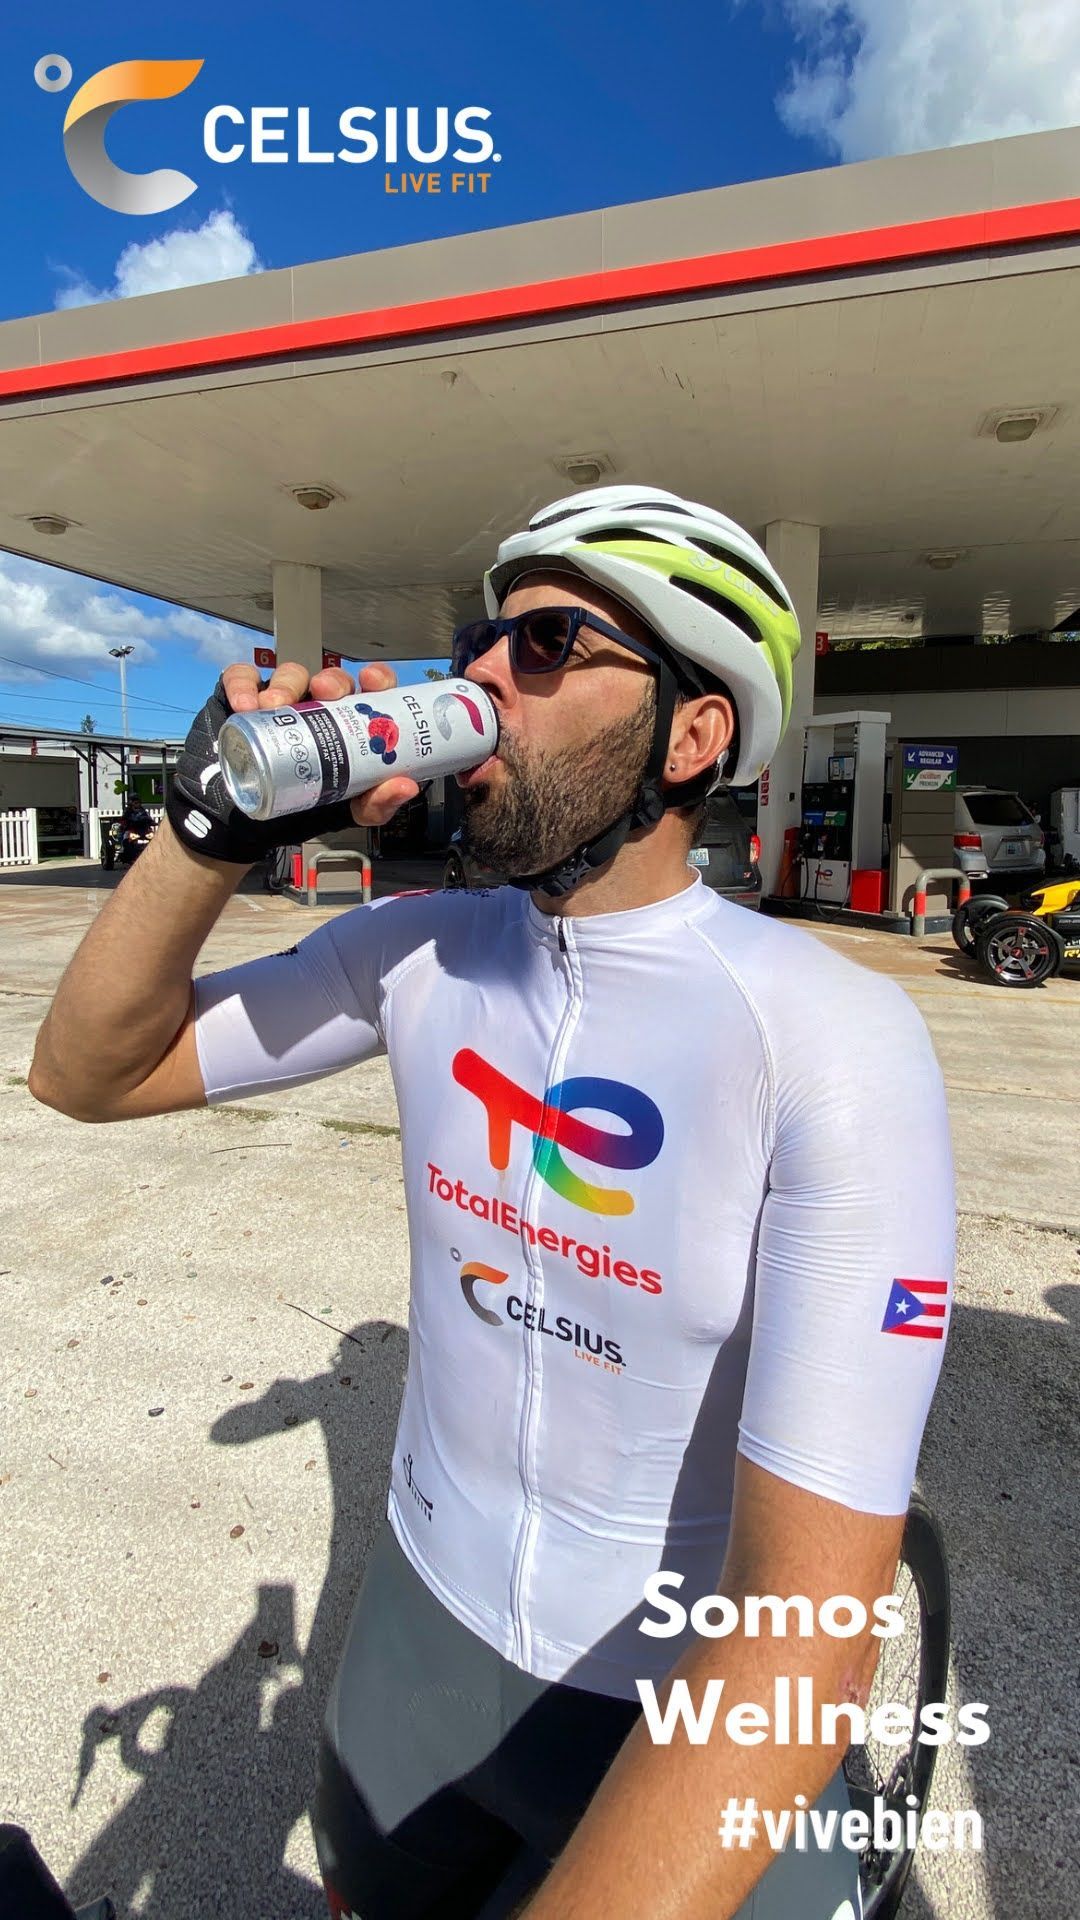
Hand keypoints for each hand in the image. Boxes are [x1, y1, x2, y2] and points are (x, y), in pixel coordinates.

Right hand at [221, 658, 419, 829]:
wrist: (255, 821)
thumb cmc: (309, 802)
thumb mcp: (351, 809)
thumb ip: (377, 803)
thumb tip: (406, 786)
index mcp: (353, 723)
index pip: (371, 690)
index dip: (377, 678)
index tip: (373, 682)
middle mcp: (321, 706)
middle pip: (333, 679)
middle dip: (331, 680)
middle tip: (324, 692)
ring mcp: (285, 700)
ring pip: (291, 674)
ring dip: (285, 683)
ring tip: (274, 705)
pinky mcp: (247, 699)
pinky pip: (244, 679)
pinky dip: (242, 685)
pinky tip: (244, 704)